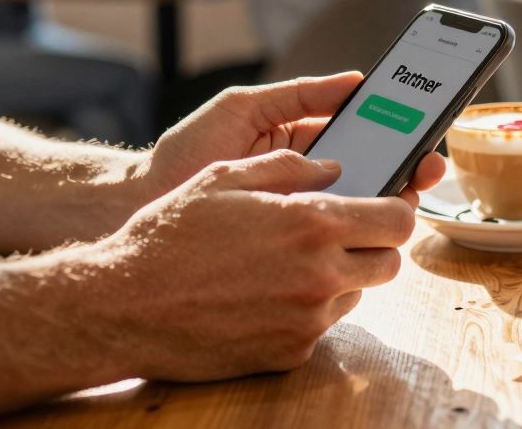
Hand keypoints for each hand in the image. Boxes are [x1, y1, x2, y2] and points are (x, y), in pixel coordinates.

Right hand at [88, 149, 415, 379]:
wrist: (122, 307)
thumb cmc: (170, 234)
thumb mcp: (227, 176)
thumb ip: (291, 167)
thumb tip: (335, 169)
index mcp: (312, 224)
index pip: (399, 219)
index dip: (398, 208)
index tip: (387, 203)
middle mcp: (320, 276)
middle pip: (389, 262)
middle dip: (374, 244)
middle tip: (342, 231)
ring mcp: (306, 321)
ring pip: (356, 294)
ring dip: (340, 276)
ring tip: (290, 260)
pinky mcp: (290, 354)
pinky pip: (320, 325)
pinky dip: (306, 309)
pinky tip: (265, 293)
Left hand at [139, 73, 446, 209]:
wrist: (140, 206)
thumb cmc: (184, 153)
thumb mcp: (241, 108)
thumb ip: (297, 94)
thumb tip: (355, 79)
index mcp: (300, 139)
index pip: (360, 131)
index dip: (393, 128)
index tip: (420, 121)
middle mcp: (307, 177)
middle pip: (370, 171)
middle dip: (404, 166)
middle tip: (427, 164)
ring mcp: (300, 211)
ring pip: (359, 206)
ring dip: (387, 198)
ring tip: (409, 190)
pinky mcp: (291, 243)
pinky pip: (333, 236)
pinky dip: (356, 230)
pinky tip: (370, 222)